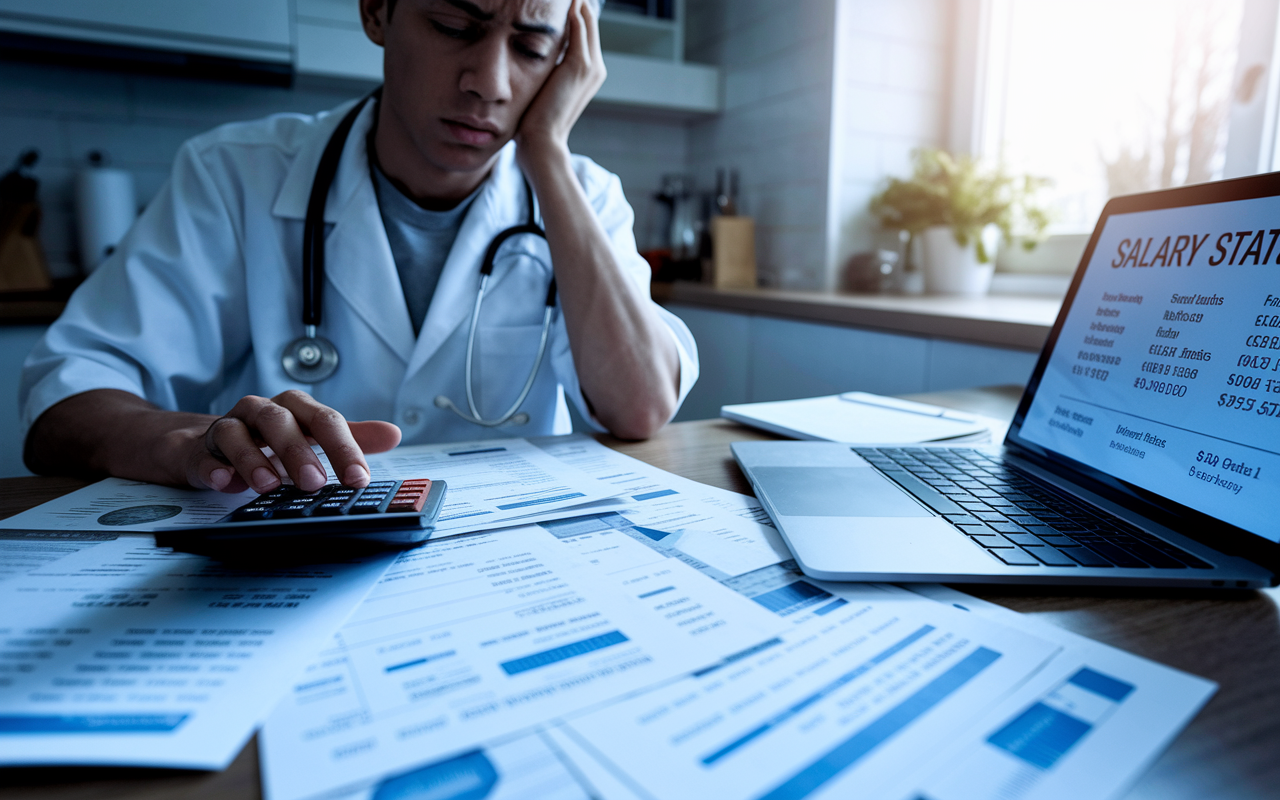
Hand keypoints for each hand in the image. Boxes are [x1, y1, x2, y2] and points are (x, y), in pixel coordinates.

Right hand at [193, 390, 400, 493]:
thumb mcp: (312, 436)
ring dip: (254, 459)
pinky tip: (225, 483)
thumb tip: (393, 434)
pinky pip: (205, 454)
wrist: (211, 444)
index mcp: (296, 409)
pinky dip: (215, 468)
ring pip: (238, 433)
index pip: (325, 422)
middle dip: (299, 452)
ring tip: (269, 486)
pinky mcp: (201, 449)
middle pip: (281, 422)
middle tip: (315, 483)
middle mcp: (263, 412)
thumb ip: (351, 436)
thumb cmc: (271, 439)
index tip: (359, 478)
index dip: (344, 449)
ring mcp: (229, 428)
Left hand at [514, 0, 605, 163]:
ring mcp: (591, 66)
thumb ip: (546, 71)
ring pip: (586, 19)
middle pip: (589, 20)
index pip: (584, 31)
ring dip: (576, 1)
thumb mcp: (543, 89)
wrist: (542, 141)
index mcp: (588, 73)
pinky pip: (579, 26)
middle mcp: (595, 67)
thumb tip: (530, 56)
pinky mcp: (580, 64)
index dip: (574, 10)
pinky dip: (573, 9)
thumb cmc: (536, 120)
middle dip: (577, 1)